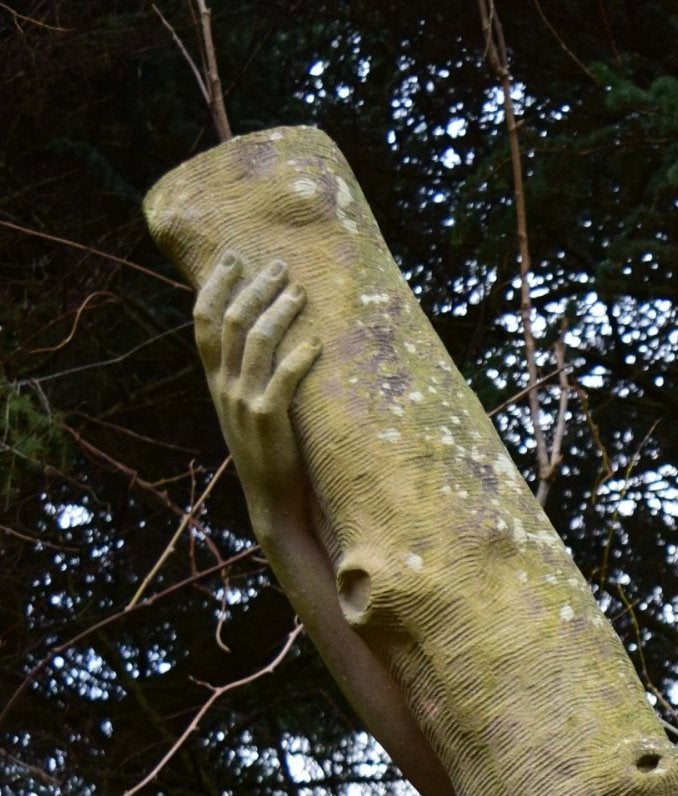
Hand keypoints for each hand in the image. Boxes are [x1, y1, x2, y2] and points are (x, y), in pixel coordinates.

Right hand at [193, 254, 320, 519]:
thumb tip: (262, 335)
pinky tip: (316, 341)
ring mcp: (244, 403)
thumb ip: (247, 374)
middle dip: (254, 288)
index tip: (233, 257)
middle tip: (279, 265)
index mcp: (215, 379)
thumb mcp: (247, 406)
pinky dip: (298, 358)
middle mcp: (224, 386)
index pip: (203, 320)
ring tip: (300, 292)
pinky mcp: (269, 421)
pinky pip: (283, 381)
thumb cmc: (268, 450)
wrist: (271, 499)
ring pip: (255, 343)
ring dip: (278, 312)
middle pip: (231, 322)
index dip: (216, 285)